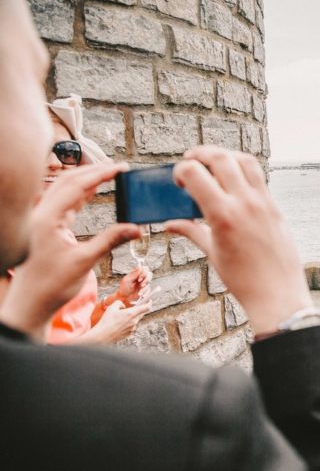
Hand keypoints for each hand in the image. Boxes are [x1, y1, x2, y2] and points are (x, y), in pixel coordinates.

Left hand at [0, 164, 138, 338]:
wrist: (30, 303)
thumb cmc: (52, 286)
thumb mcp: (85, 261)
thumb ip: (110, 240)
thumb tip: (137, 228)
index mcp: (46, 218)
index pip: (76, 186)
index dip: (101, 174)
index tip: (121, 168)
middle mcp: (40, 214)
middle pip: (68, 181)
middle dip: (93, 171)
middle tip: (118, 168)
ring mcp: (41, 219)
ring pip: (64, 189)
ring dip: (87, 180)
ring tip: (110, 175)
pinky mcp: (45, 226)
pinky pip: (64, 202)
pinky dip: (81, 194)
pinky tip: (94, 191)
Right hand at [79, 299, 151, 343]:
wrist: (102, 335)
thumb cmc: (106, 321)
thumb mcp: (111, 307)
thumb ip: (119, 303)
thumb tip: (123, 306)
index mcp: (131, 313)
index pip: (146, 307)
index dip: (149, 303)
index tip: (149, 300)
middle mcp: (134, 321)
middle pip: (141, 314)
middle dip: (138, 310)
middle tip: (132, 308)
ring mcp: (132, 328)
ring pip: (135, 320)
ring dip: (131, 317)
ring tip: (120, 318)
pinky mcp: (129, 333)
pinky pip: (131, 326)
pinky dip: (128, 324)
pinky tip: (119, 324)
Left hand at [116, 265, 151, 304]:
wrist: (125, 298)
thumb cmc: (124, 288)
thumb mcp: (127, 280)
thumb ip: (134, 274)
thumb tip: (140, 266)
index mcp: (136, 273)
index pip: (144, 268)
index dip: (144, 271)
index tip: (139, 277)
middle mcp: (141, 277)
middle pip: (149, 274)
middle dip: (146, 279)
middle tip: (140, 283)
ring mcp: (144, 283)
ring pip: (149, 281)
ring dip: (145, 286)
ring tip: (139, 291)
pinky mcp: (145, 289)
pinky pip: (148, 289)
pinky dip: (144, 291)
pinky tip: (139, 294)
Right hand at [165, 146, 311, 336]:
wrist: (278, 293)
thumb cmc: (243, 279)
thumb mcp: (212, 253)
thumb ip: (191, 231)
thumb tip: (169, 224)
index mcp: (223, 215)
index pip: (195, 173)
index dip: (181, 170)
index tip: (178, 180)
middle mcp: (245, 202)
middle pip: (221, 157)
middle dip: (200, 153)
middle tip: (191, 161)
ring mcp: (263, 202)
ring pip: (245, 160)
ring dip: (226, 156)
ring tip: (214, 164)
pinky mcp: (275, 207)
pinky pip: (259, 177)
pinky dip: (244, 171)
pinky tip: (234, 182)